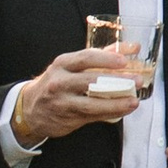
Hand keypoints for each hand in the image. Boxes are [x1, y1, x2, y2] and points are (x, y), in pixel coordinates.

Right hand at [8, 44, 148, 145]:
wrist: (30, 109)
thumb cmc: (57, 82)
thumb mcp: (71, 65)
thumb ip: (101, 56)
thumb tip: (132, 48)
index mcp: (62, 64)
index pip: (85, 58)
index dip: (106, 59)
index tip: (124, 61)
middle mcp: (60, 82)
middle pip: (90, 81)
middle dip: (117, 82)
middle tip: (137, 81)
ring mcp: (63, 102)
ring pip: (92, 103)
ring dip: (116, 103)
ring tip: (134, 101)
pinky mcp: (68, 119)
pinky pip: (93, 116)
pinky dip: (111, 113)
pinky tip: (124, 110)